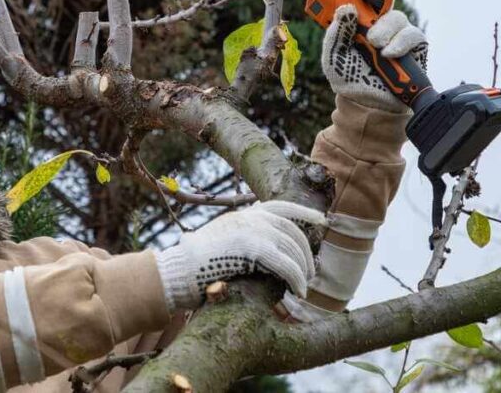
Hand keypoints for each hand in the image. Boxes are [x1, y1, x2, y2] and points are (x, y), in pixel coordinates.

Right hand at [154, 201, 324, 311]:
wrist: (178, 271)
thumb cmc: (195, 266)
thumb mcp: (222, 242)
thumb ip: (244, 239)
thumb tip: (267, 252)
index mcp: (243, 215)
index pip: (281, 206)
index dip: (304, 212)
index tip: (323, 219)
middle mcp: (249, 218)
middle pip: (291, 231)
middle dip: (305, 252)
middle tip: (310, 273)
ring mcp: (251, 230)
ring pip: (291, 248)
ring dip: (302, 270)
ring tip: (303, 287)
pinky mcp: (252, 249)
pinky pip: (286, 264)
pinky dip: (296, 279)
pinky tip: (298, 292)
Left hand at [321, 0, 426, 112]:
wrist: (369, 106)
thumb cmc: (349, 77)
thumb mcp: (333, 56)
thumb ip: (335, 33)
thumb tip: (347, 9)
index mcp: (355, 19)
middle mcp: (377, 20)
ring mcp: (397, 31)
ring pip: (396, 16)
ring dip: (383, 28)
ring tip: (374, 45)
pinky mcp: (414, 45)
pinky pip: (412, 34)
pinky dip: (399, 43)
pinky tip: (388, 54)